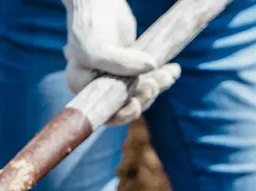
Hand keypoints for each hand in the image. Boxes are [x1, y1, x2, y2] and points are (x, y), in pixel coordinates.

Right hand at [63, 0, 181, 125]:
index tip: (136, 103)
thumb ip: (120, 63)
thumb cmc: (89, 25)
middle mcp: (97, 86)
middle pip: (124, 105)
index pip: (103, 113)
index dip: (122, 114)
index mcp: (82, 87)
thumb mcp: (97, 48)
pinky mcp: (131, 66)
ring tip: (169, 74)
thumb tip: (151, 68)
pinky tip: (173, 70)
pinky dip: (162, 76)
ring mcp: (116, 76)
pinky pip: (148, 78)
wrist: (99, 2)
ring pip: (140, 93)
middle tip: (154, 83)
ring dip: (157, 86)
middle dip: (143, 98)